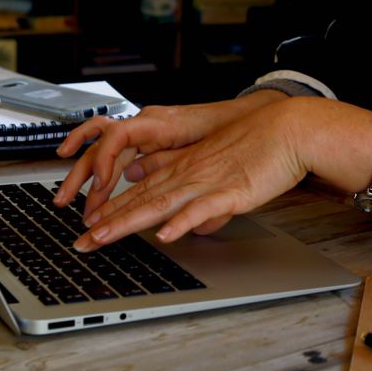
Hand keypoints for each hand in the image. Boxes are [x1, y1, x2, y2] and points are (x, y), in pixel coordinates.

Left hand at [71, 97, 371, 250]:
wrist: (290, 129)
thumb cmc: (261, 145)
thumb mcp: (219, 162)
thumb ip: (195, 180)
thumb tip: (177, 208)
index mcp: (186, 167)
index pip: (139, 190)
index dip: (112, 208)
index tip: (89, 225)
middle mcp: (189, 173)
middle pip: (140, 199)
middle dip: (107, 222)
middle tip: (80, 241)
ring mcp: (208, 181)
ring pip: (160, 203)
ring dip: (128, 221)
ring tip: (102, 237)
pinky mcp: (232, 189)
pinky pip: (203, 208)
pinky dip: (182, 222)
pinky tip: (165, 235)